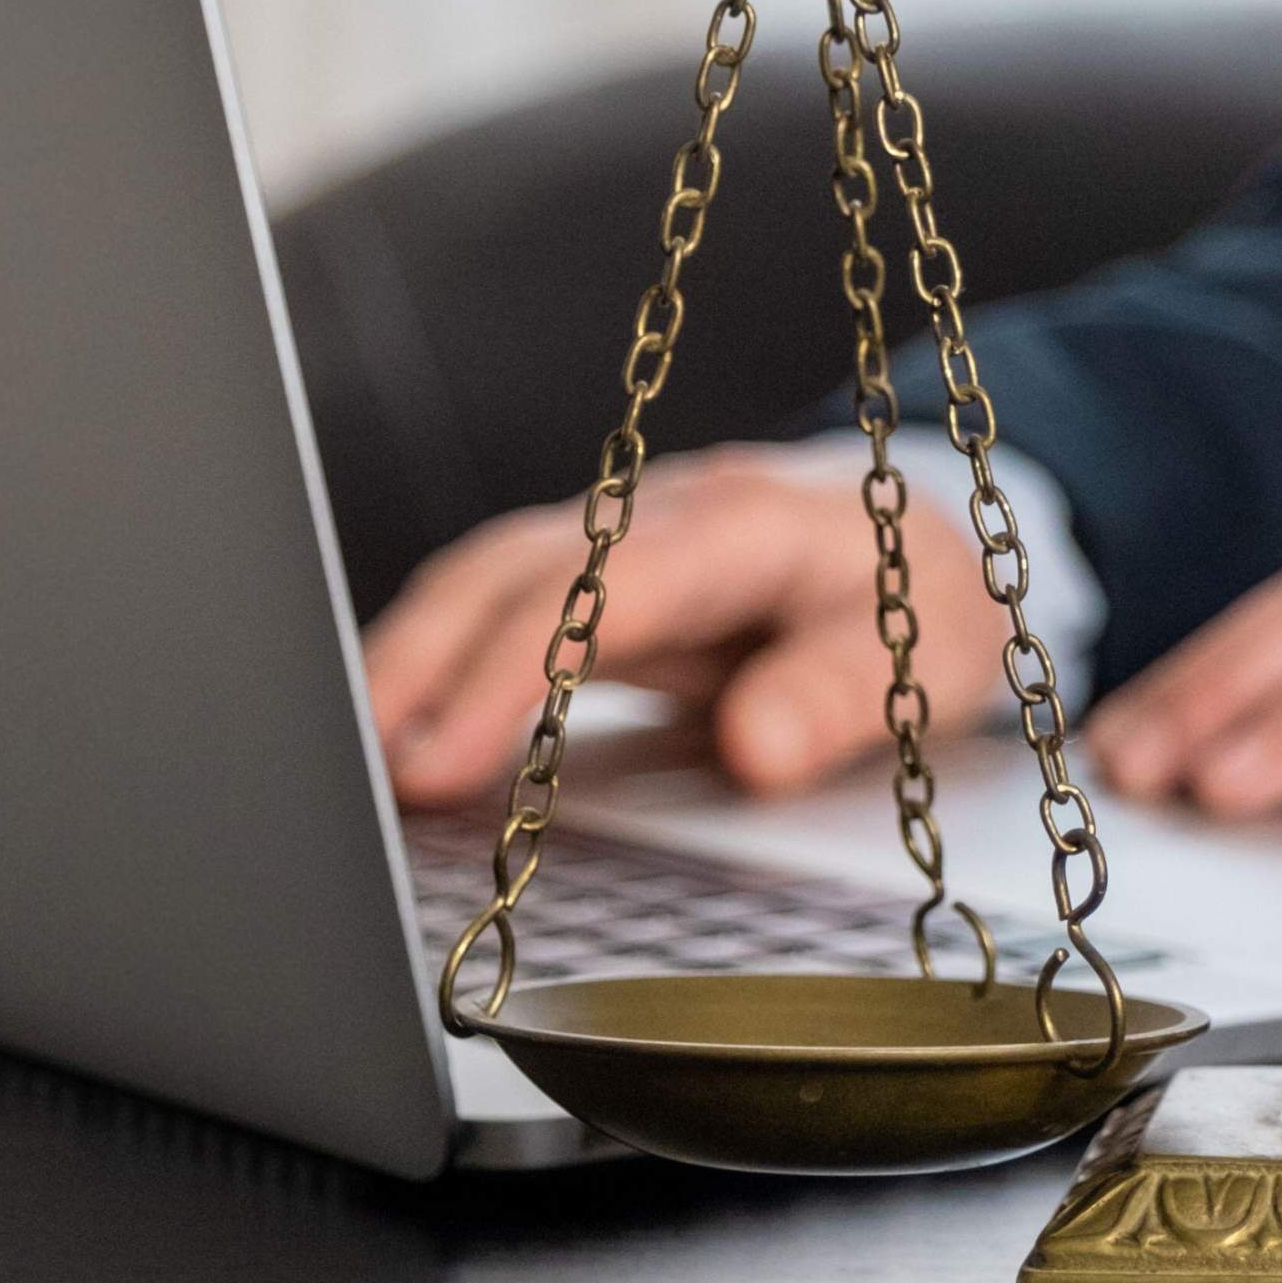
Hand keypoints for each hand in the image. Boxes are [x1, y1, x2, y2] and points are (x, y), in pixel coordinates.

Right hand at [365, 445, 999, 805]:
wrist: (924, 542)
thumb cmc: (918, 598)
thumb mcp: (929, 654)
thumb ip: (841, 695)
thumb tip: (754, 747)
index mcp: (750, 526)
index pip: (613, 584)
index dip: (522, 664)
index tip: (449, 749)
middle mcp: (666, 519)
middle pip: (519, 569)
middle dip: (428, 662)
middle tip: (366, 763)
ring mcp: (621, 543)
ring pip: (490, 579)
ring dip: (412, 660)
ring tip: (352, 754)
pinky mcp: (597, 580)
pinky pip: (501, 608)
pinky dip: (438, 662)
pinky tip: (394, 727)